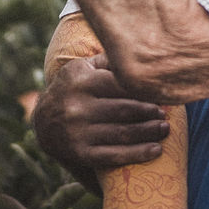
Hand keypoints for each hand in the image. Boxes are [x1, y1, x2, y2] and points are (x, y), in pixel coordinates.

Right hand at [33, 55, 169, 188]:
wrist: (42, 122)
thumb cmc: (72, 89)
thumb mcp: (82, 68)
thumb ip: (107, 61)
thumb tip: (139, 52)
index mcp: (81, 81)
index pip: (120, 84)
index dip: (144, 90)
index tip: (161, 94)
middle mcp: (77, 106)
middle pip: (124, 110)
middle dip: (150, 112)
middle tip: (166, 115)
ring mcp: (77, 131)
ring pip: (122, 133)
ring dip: (148, 132)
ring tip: (164, 129)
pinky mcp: (79, 153)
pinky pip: (113, 155)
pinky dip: (137, 154)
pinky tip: (155, 150)